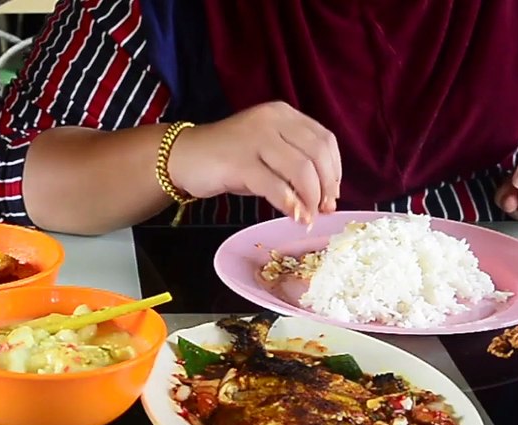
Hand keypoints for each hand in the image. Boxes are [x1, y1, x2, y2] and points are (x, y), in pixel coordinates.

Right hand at [165, 101, 341, 222]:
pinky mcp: (240, 162)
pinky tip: (294, 217)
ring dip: (310, 198)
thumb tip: (323, 199)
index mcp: (283, 114)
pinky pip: (276, 186)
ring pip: (301, 170)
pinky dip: (290, 204)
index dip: (334, 170)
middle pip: (317, 154)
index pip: (324, 139)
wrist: (183, 157)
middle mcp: (272, 120)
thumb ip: (293, 167)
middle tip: (323, 209)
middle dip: (326, 187)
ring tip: (309, 217)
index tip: (332, 194)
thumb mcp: (266, 153)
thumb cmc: (227, 159)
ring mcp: (255, 139)